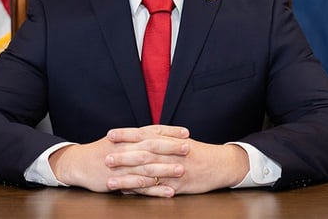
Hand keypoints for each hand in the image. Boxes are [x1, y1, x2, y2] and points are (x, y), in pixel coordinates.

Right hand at [48, 125, 188, 195]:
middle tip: (188, 148)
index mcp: (127, 137)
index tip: (186, 132)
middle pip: (151, 147)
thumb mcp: (118, 140)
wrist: (78, 163)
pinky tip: (169, 192)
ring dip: (166, 169)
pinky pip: (140, 186)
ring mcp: (122, 166)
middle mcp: (126, 149)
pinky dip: (155, 189)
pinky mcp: (119, 181)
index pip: (151, 131)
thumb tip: (157, 134)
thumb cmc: (101, 151)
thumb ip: (136, 138)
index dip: (169, 131)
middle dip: (171, 147)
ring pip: (147, 167)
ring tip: (182, 170)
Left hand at [105, 126, 249, 195]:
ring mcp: (175, 170)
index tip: (110, 134)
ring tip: (110, 181)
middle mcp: (171, 154)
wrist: (222, 164)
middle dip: (123, 156)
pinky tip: (128, 193)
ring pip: (147, 174)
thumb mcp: (181, 140)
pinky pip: (157, 189)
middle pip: (143, 154)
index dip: (127, 134)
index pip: (145, 135)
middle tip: (105, 158)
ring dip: (127, 178)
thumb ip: (163, 137)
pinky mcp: (178, 185)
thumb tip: (142, 137)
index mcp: (170, 140)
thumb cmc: (200, 152)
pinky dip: (142, 192)